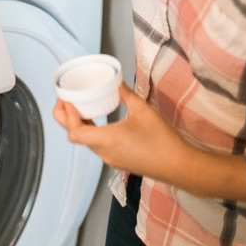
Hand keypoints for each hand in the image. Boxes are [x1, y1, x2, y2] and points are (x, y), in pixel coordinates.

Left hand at [53, 81, 245, 200]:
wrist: (180, 166)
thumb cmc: (161, 138)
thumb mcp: (143, 110)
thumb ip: (125, 93)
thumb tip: (115, 79)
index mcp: (106, 140)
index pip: (74, 131)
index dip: (66, 114)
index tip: (65, 98)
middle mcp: (104, 152)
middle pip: (76, 137)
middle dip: (66, 118)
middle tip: (66, 100)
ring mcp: (111, 159)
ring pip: (86, 142)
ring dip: (79, 124)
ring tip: (80, 106)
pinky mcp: (118, 162)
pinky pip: (97, 146)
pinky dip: (91, 132)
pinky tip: (98, 120)